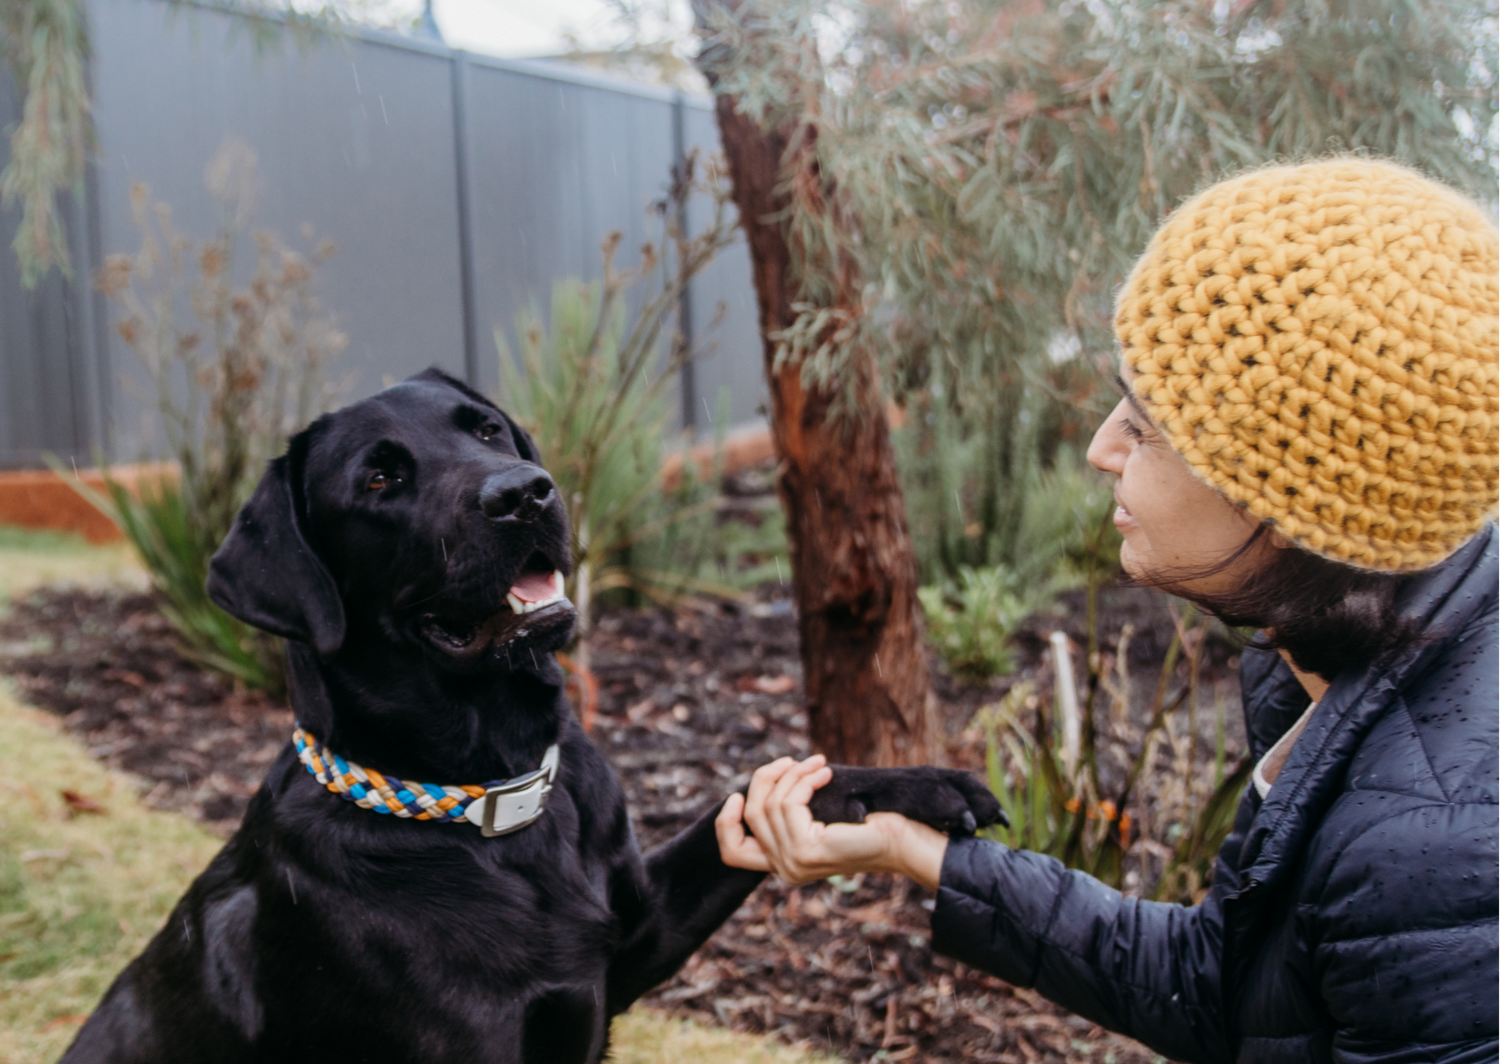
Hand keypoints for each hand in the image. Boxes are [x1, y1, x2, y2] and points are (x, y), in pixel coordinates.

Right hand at [715, 755, 949, 889]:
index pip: (733, 852)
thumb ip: (789, 811)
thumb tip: (768, 776)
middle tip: (793, 760)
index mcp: (782, 865)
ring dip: (793, 774)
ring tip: (818, 764)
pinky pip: (789, 804)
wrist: (899, 841)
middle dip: (766, 778)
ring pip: (771, 803)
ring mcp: (793, 863)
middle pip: (750, 814)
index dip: (726, 821)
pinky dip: (804, 780)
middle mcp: (783, 869)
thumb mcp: (817, 818)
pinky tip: (825, 773)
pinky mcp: (807, 851)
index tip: (739, 794)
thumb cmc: (864, 825)